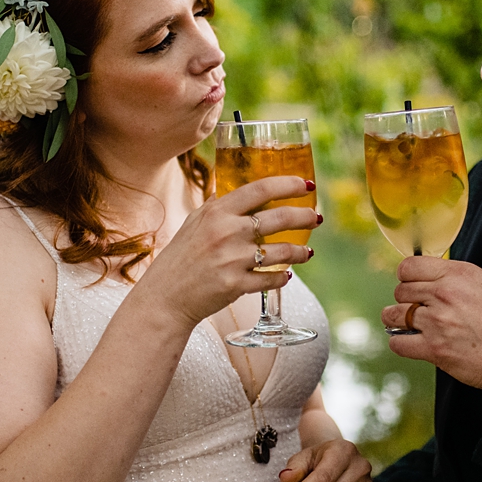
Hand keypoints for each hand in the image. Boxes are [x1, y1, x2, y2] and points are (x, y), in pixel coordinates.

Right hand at [137, 175, 317, 328]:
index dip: (288, 184)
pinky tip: (287, 275)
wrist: (165, 297)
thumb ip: (219, 206)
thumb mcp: (195, 222)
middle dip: (305, 217)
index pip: (261, 188)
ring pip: (282, 251)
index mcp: (217, 212)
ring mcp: (232, 260)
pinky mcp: (236, 285)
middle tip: (316, 218)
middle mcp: (227, 232)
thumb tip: (244, 190)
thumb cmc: (181, 257)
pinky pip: (271, 279)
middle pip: (279, 218)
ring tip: (306, 253)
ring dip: (299, 252)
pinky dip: (283, 278)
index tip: (305, 185)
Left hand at [381, 257, 481, 393]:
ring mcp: (437, 322)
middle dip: (406, 299)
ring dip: (398, 319)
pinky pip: (398, 342)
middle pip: (401, 290)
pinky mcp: (434, 349)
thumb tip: (432, 277)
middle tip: (417, 308)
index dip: (407, 276)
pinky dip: (402, 342)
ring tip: (408, 324)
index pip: (409, 266)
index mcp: (458, 274)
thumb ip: (456, 277)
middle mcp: (444, 294)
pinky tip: (412, 342)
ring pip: (393, 314)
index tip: (410, 284)